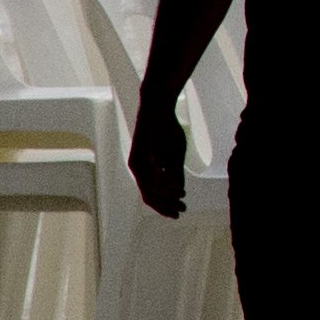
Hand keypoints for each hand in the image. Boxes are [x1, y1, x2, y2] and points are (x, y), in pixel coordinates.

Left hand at [130, 93, 191, 218]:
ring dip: (167, 193)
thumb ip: (175, 174)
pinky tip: (175, 185)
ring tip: (182, 195)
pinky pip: (150, 172)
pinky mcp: (139, 151)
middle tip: (182, 210)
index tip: (180, 212)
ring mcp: (137, 160)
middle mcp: (138, 168)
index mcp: (145, 171)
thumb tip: (179, 192)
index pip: (152, 195)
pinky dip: (163, 181)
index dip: (165, 206)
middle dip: (166, 204)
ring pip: (149, 186)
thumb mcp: (175, 157)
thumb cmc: (167, 130)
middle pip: (149, 195)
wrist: (160, 107)